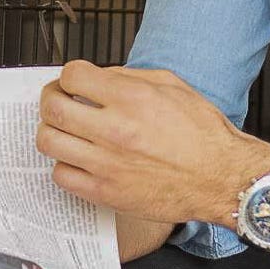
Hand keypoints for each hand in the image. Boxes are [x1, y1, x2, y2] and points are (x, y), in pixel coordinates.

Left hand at [36, 61, 269, 226]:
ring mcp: (106, 164)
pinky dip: (64, 163)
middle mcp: (115, 129)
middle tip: (59, 99)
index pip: (72, 76)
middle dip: (50, 98)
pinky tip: (79, 158)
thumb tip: (98, 78)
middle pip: (52, 107)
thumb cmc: (202, 133)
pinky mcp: (105, 193)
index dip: (70, 75)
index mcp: (132, 98)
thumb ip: (130, 77)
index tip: (74, 81)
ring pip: (49, 141)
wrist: (221, 178)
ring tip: (66, 130)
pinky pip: (61, 175)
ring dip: (53, 130)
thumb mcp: (172, 86)